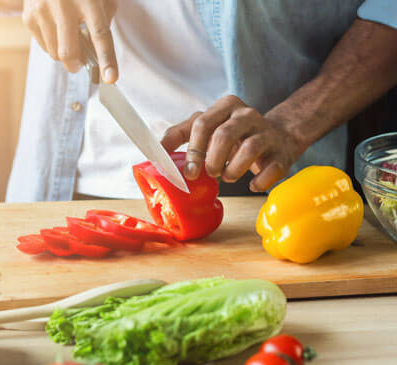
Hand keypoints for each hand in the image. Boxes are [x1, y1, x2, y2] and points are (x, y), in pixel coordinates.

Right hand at [22, 0, 117, 82]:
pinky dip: (53, 45)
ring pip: (55, 54)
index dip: (107, 60)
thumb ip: (105, 22)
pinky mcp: (28, 16)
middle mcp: (63, 4)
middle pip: (69, 53)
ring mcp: (42, 9)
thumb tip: (101, 56)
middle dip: (76, 65)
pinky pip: (45, 47)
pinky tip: (56, 30)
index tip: (111, 78)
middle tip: (80, 62)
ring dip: (64, 54)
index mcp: (89, 0)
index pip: (100, 35)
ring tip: (68, 37)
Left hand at [161, 95, 306, 191]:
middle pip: (224, 135)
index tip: (188, 173)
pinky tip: (251, 184)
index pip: (202, 123)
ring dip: (233, 170)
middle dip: (212, 160)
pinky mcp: (281, 152)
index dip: (193, 150)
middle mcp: (247, 115)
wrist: (277, 137)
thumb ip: (181, 134)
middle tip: (209, 174)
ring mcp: (266, 132)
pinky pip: (270, 169)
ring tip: (228, 176)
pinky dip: (258, 181)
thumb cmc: (234, 136)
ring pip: (249, 149)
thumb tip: (156, 151)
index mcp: (225, 106)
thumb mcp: (207, 127)